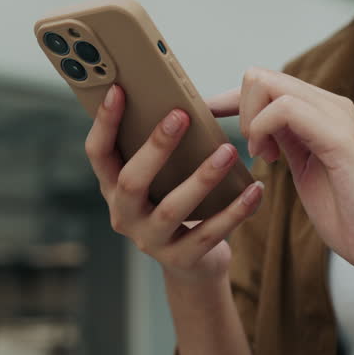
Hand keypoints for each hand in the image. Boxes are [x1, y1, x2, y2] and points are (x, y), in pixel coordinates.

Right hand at [84, 84, 263, 284]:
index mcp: (113, 188)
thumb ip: (158, 150)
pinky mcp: (180, 260)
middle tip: (181, 115)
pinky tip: (255, 189)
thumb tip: (179, 101)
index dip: (104, 123)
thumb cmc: (176, 202)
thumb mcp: (160, 179)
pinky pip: (209, 233)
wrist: (192, 264)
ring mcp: (150, 240)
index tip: (119, 90)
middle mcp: (124, 215)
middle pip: (130, 181)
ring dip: (202, 177)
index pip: (98, 153)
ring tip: (228, 151)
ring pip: (172, 208)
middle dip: (155, 147)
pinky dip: (235, 210)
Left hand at [208, 67, 353, 278]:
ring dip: (250, 119)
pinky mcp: (339, 136)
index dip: (230, 99)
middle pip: (260, 76)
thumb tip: (255, 128)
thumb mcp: (305, 168)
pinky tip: (270, 158)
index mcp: (320, 112)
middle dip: (238, 109)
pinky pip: (286, 108)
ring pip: (269, 83)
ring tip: (262, 154)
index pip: (265, 82)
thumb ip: (286, 141)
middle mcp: (328, 105)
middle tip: (252, 149)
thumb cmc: (347, 213)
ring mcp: (335, 116)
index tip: (207, 121)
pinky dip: (263, 129)